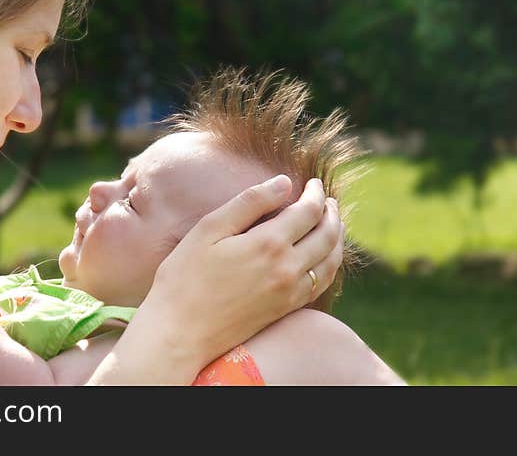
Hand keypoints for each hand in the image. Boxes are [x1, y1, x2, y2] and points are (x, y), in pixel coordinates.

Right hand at [142, 175, 343, 364]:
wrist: (179, 333)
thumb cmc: (185, 277)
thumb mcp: (209, 229)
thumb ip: (249, 202)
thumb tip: (284, 182)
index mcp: (269, 243)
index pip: (309, 210)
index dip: (315, 192)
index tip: (313, 182)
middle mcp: (288, 268)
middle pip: (327, 234)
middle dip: (331, 212)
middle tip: (328, 199)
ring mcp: (289, 293)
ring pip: (330, 260)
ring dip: (337, 238)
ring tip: (332, 223)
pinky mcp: (285, 310)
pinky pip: (320, 283)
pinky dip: (330, 264)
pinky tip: (323, 257)